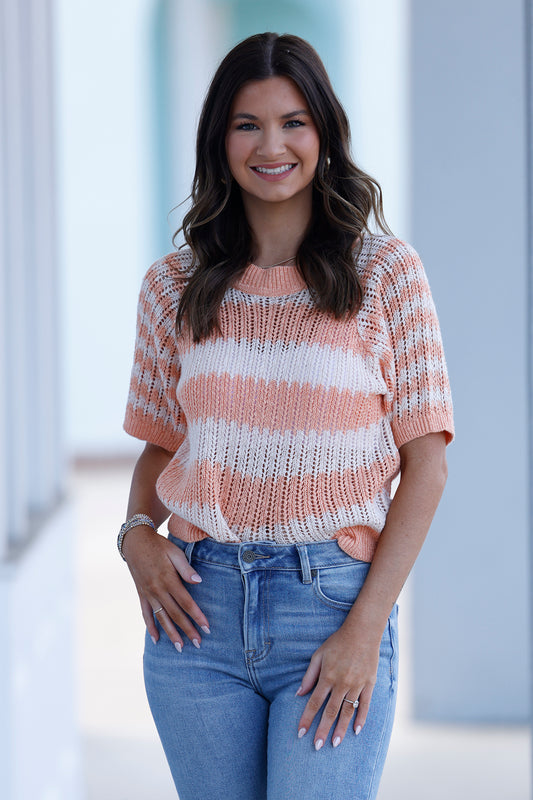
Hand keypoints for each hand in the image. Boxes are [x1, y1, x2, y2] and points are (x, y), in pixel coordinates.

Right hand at [122, 526, 210, 651]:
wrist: (135, 542)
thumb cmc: (159, 546)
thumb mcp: (174, 552)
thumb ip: (186, 569)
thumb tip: (199, 581)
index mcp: (168, 579)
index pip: (186, 602)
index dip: (196, 616)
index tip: (207, 628)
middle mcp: (157, 589)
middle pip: (175, 614)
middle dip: (187, 630)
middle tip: (198, 643)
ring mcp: (148, 593)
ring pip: (161, 617)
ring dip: (171, 633)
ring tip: (180, 648)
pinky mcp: (141, 594)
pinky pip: (146, 614)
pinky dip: (151, 627)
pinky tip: (156, 639)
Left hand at [296, 623, 379, 748]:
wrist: (362, 632)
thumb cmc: (338, 642)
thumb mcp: (319, 654)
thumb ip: (309, 675)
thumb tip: (299, 693)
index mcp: (327, 676)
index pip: (314, 702)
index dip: (307, 718)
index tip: (300, 733)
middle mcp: (342, 683)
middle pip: (330, 711)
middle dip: (322, 730)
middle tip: (317, 746)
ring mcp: (357, 685)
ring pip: (347, 712)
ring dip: (341, 729)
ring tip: (335, 744)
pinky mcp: (369, 684)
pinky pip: (365, 705)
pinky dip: (361, 718)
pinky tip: (356, 731)